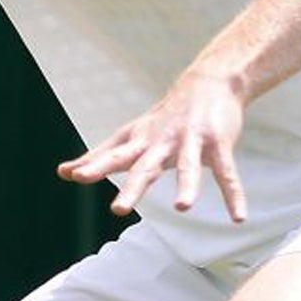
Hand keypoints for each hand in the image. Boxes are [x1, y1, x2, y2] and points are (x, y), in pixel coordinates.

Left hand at [57, 69, 249, 221]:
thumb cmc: (163, 117)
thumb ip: (99, 156)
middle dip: (132, 187)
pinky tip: (238, 217)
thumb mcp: (130, 135)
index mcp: (140, 142)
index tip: (72, 175)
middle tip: (119, 209)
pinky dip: (233, 195)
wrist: (208, 83)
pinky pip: (226, 173)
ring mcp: (191, 141)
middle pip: (145, 167)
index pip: (112, 155)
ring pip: (188, 167)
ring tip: (182, 208)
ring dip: (186, 187)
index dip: (93, 164)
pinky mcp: (218, 143)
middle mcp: (162, 142)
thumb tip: (63, 172)